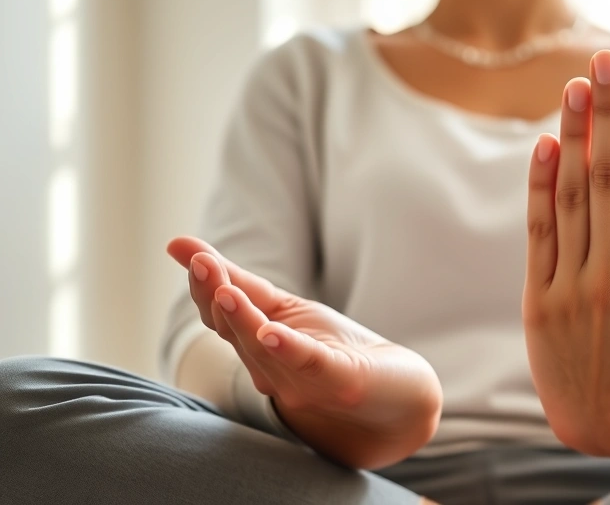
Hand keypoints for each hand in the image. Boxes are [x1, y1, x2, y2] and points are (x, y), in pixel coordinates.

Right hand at [167, 236, 442, 468]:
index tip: (183, 250)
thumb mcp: (286, 309)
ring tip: (227, 292)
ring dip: (243, 320)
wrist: (398, 400)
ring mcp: (303, 381)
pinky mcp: (340, 381)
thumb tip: (176, 244)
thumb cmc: (339, 351)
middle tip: (201, 264)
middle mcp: (271, 370)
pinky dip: (288, 349)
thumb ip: (240, 282)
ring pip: (262, 350)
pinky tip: (271, 334)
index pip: (219, 315)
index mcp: (258, 347)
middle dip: (216, 295)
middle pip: (235, 331)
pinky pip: (309, 365)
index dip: (202, 284)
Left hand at [522, 51, 609, 461]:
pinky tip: (546, 143)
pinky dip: (539, 187)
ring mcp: (566, 288)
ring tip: (578, 85)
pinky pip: (538, 232)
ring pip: (570, 199)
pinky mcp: (538, 298)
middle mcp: (604, 281)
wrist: (599, 437)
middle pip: (608, 182)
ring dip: (573, 137)